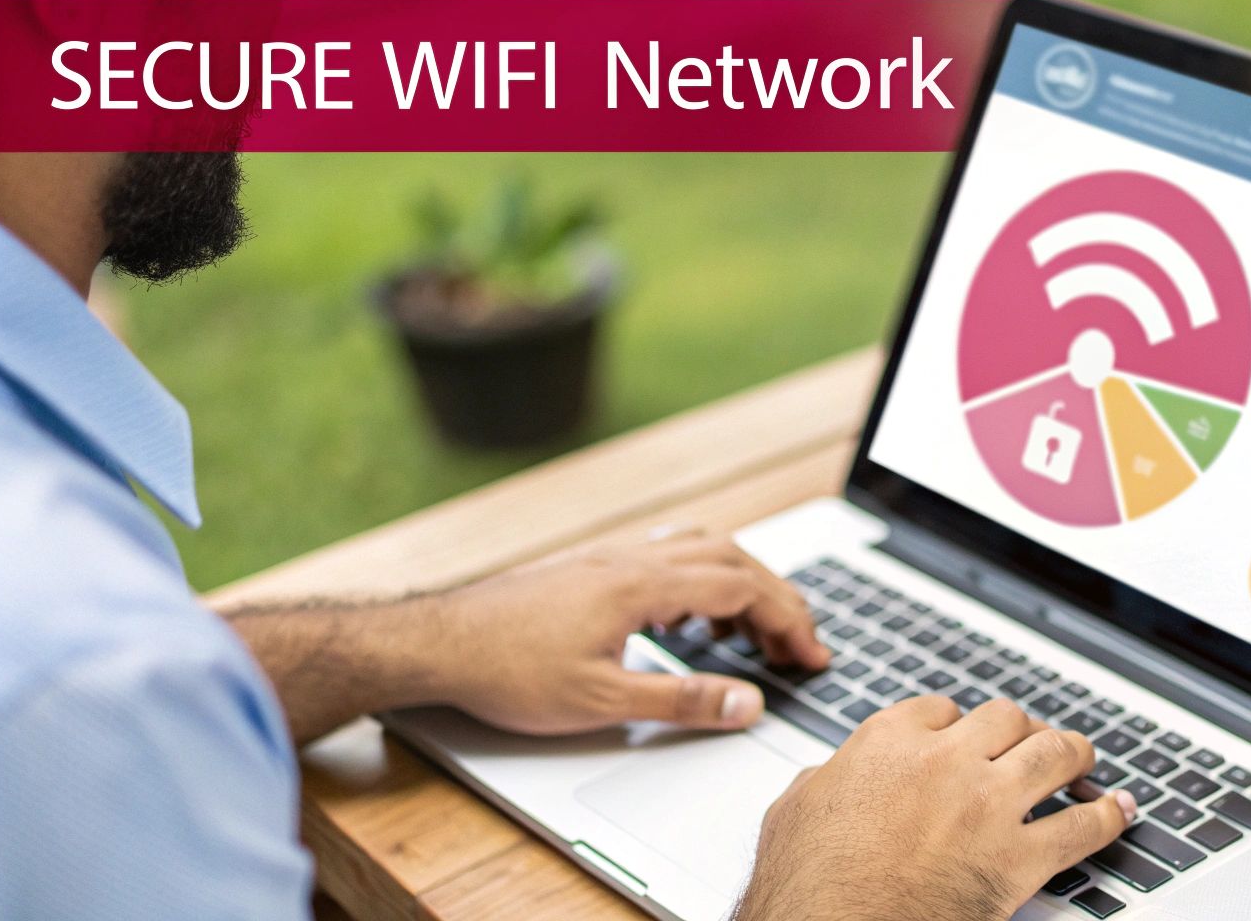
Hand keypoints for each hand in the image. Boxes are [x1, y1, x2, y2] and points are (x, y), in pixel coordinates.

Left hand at [434, 530, 829, 735]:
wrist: (436, 641)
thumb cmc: (507, 669)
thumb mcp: (602, 701)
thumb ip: (682, 699)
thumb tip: (747, 702)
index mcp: (643, 585)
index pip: (741, 588)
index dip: (787, 620)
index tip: (813, 654)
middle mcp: (632, 560)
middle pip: (732, 559)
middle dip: (777, 598)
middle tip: (801, 643)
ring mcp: (610, 559)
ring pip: (700, 548)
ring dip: (742, 581)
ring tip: (757, 628)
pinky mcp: (590, 568)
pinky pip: (667, 555)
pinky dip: (701, 577)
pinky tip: (687, 613)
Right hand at [735, 697, 1137, 920]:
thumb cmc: (807, 885)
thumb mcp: (793, 812)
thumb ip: (822, 781)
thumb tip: (826, 778)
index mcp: (888, 742)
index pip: (940, 709)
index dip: (958, 724)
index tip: (964, 735)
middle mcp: (944, 760)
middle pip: (1005, 719)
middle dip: (1021, 729)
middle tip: (1029, 740)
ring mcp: (987, 805)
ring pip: (1054, 754)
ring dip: (1073, 754)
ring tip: (1082, 759)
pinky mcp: (1018, 857)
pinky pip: (1081, 828)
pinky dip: (1107, 817)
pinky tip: (1117, 812)